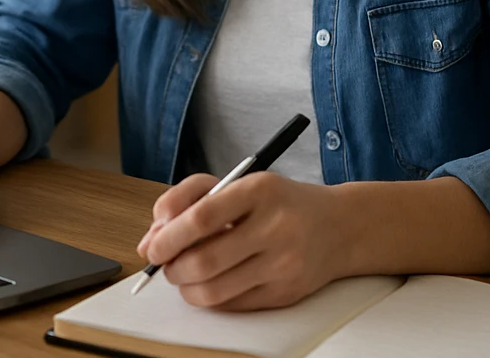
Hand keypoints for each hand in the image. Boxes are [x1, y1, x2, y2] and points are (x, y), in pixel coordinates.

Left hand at [135, 171, 345, 310]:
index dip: (169, 237)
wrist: (337, 227)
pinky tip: (210, 283)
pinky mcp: (285, 293)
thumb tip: (151, 239)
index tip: (152, 246)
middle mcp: (275, 227)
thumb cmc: (278, 202)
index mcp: (259, 190)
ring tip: (184, 275)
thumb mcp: (238, 183)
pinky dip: (210, 297)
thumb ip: (190, 200)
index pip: (202, 217)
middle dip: (172, 267)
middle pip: (205, 260)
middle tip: (164, 264)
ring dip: (186, 287)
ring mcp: (283, 264)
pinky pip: (232, 305)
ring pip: (215, 290)